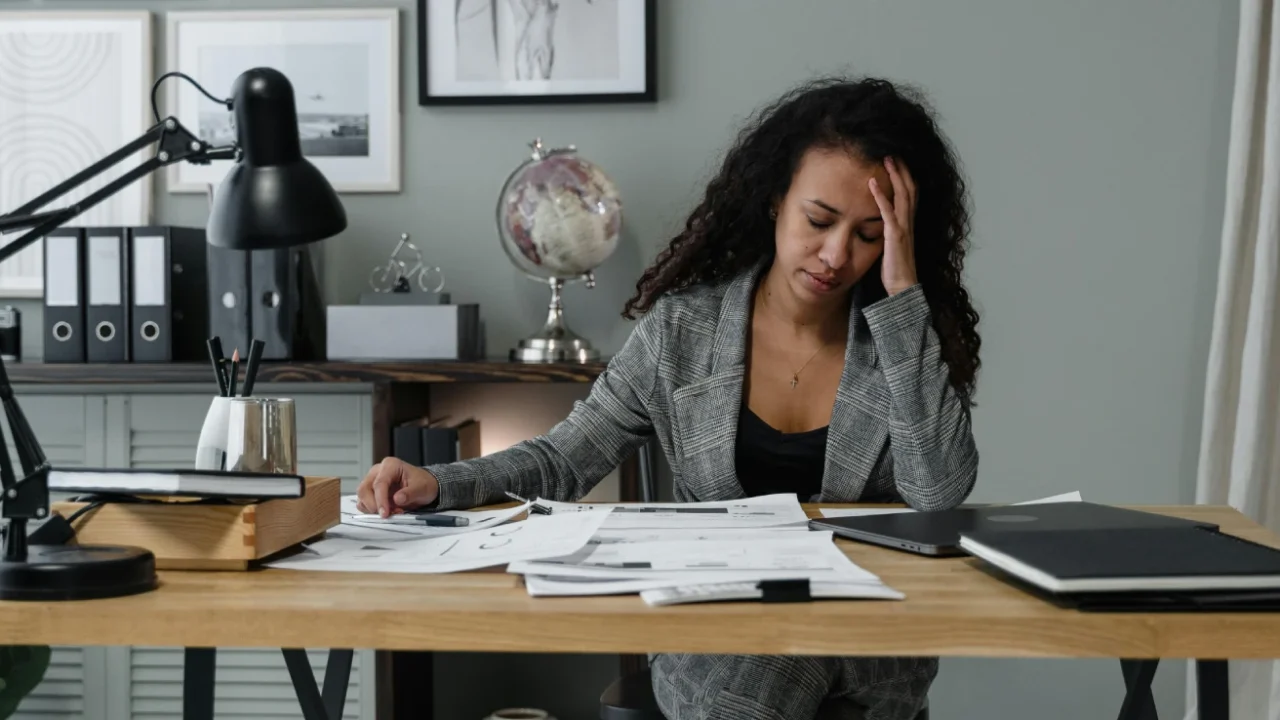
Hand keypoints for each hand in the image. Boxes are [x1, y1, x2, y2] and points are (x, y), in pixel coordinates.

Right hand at [356, 457, 439, 516]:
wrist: (423, 486)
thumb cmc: (422, 483)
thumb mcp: (422, 488)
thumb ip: (410, 493)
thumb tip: (397, 499)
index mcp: (391, 465)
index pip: (379, 483)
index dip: (380, 500)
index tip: (385, 513)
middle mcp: (378, 471)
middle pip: (365, 489)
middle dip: (374, 505)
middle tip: (388, 514)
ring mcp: (372, 481)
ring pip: (362, 496)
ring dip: (373, 508)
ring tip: (391, 512)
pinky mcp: (370, 491)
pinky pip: (363, 502)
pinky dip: (372, 510)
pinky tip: (386, 511)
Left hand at [868, 156, 918, 295]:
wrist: (902, 288)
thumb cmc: (895, 269)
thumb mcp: (891, 245)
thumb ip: (888, 231)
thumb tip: (879, 223)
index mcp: (908, 224)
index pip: (910, 194)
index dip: (906, 176)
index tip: (899, 161)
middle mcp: (908, 223)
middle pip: (909, 189)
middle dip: (902, 169)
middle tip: (893, 152)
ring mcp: (903, 229)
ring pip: (902, 196)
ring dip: (895, 176)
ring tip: (887, 159)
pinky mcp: (895, 237)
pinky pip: (888, 213)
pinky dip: (880, 197)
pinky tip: (871, 184)